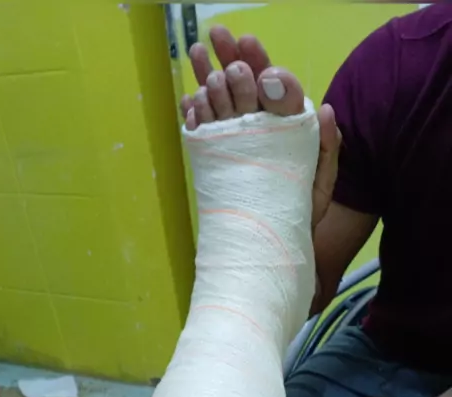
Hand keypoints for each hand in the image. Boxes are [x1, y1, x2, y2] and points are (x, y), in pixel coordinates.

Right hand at [183, 27, 340, 229]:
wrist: (280, 242)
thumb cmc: (305, 209)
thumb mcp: (323, 178)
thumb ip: (326, 146)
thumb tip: (323, 109)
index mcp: (284, 123)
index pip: (271, 83)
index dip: (259, 60)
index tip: (248, 43)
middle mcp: (258, 126)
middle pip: (240, 83)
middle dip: (228, 57)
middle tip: (216, 37)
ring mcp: (235, 141)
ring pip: (218, 102)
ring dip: (205, 77)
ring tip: (195, 54)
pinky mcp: (216, 159)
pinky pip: (202, 133)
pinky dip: (192, 117)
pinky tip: (187, 102)